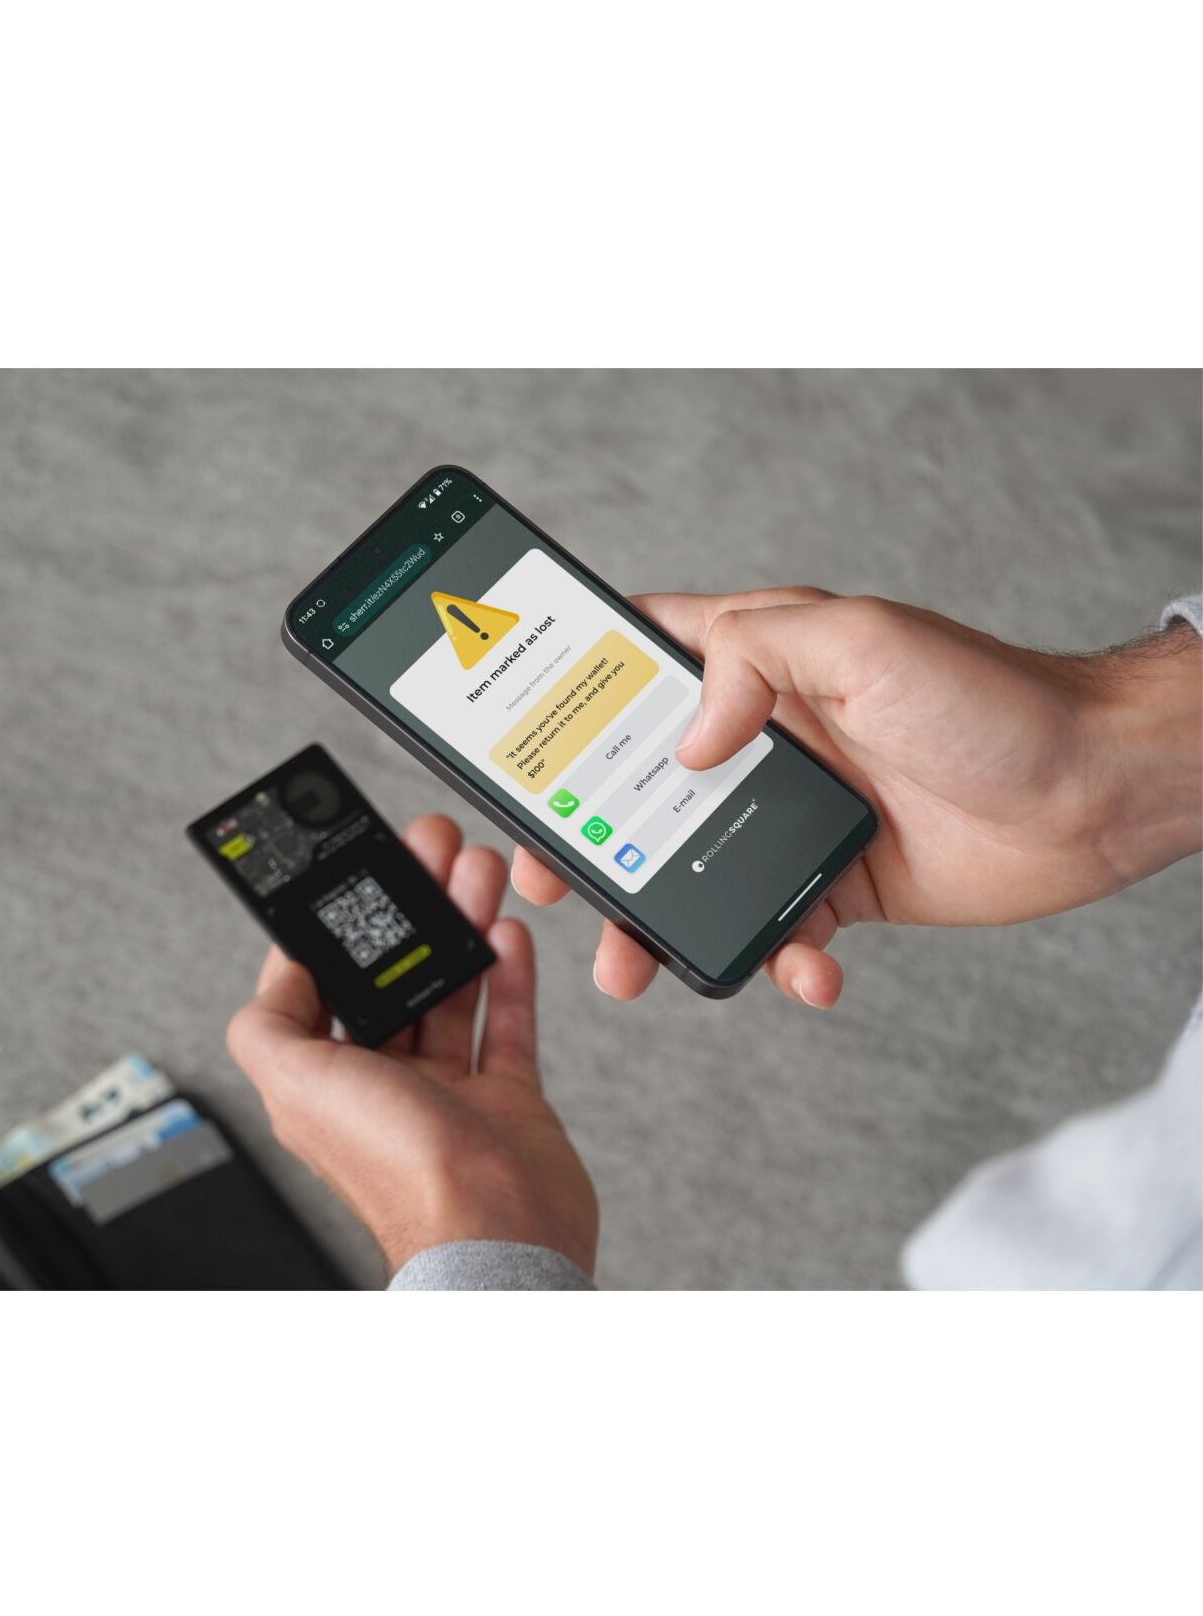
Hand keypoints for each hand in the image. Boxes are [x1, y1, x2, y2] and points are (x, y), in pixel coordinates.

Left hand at [226, 815, 596, 1276]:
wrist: (498, 1233)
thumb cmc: (401, 1173)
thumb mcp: (296, 1083)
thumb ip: (265, 1025)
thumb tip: (271, 976)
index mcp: (321, 1081)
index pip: (316, 985)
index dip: (332, 927)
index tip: (351, 873)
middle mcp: (380, 1084)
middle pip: (389, 976)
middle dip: (407, 910)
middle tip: (427, 852)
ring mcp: (445, 1092)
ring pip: (448, 989)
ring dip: (459, 926)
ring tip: (473, 873)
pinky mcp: (504, 1100)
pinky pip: (504, 1022)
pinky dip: (507, 974)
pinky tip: (505, 932)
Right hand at [511, 589, 1202, 1008]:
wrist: (1098, 789)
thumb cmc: (994, 695)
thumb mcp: (862, 639)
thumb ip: (754, 657)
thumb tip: (685, 741)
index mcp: (758, 664)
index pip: (640, 663)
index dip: (572, 692)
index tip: (517, 733)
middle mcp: (766, 738)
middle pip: (640, 788)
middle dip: (585, 836)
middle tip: (548, 877)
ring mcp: (797, 816)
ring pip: (694, 875)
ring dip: (657, 925)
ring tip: (628, 968)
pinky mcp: (839, 884)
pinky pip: (783, 934)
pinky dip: (782, 966)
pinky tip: (804, 976)